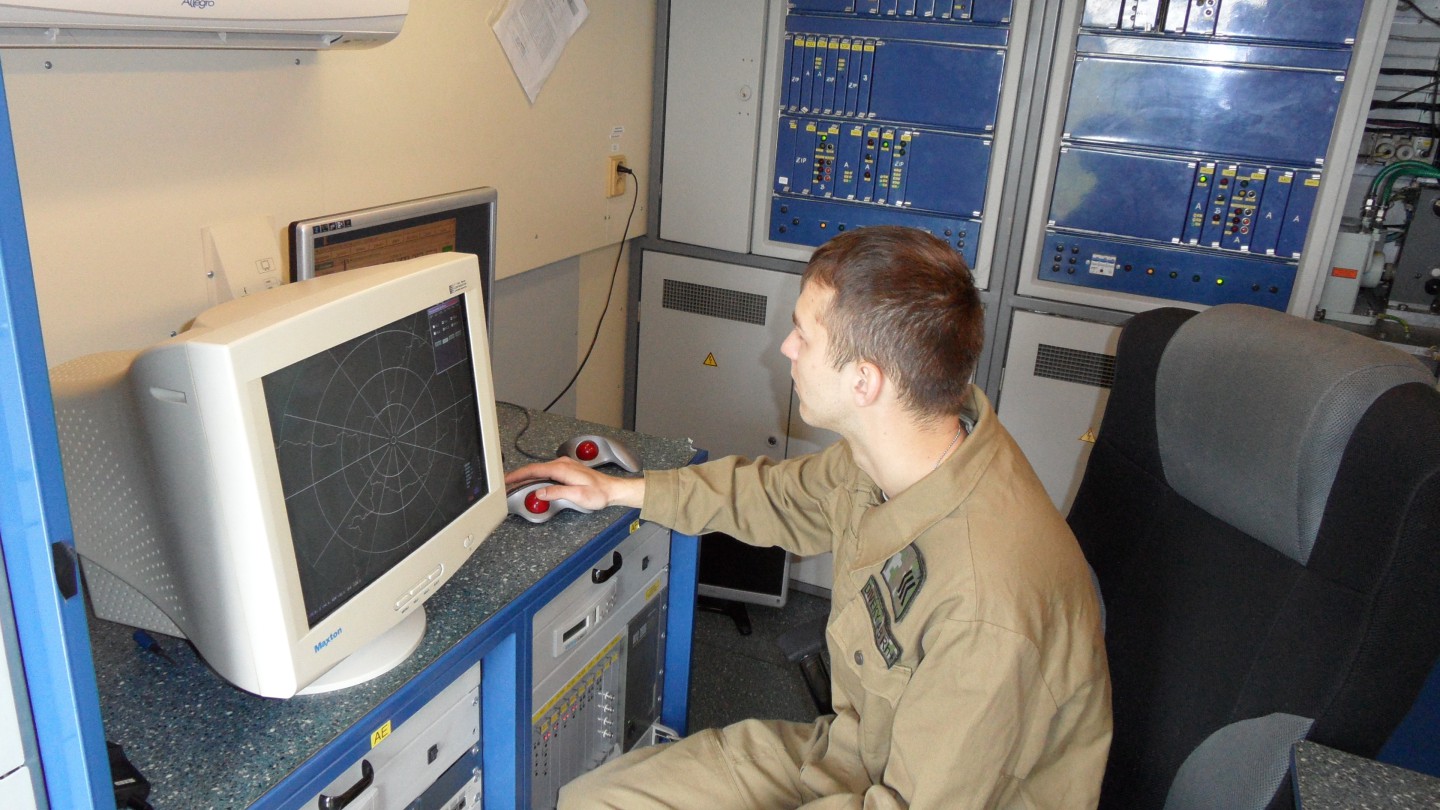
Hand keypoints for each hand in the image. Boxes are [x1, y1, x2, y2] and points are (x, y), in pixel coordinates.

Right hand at [503, 456, 644, 510]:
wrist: (612, 489)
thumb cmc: (599, 493)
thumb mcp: (577, 495)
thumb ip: (557, 492)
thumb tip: (540, 492)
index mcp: (562, 469)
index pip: (534, 470)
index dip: (518, 475)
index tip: (507, 479)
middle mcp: (562, 464)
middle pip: (534, 469)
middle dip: (518, 476)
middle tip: (506, 484)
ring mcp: (564, 466)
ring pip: (540, 470)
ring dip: (527, 477)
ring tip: (515, 484)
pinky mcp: (566, 470)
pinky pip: (546, 472)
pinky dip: (536, 477)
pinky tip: (532, 483)